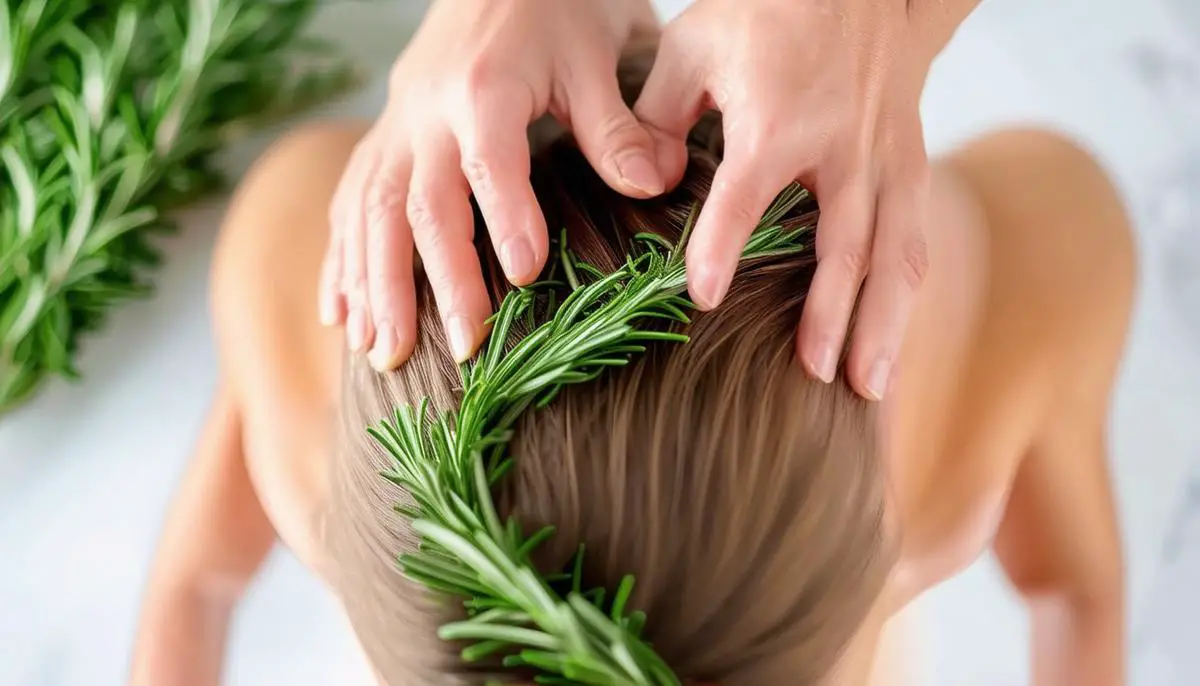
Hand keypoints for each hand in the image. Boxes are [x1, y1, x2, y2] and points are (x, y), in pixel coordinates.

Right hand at [322, 0, 662, 368]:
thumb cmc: (557, 9)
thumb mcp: (598, 56)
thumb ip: (616, 125)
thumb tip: (653, 183)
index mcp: (483, 87)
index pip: (489, 161)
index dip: (505, 218)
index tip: (524, 278)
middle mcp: (424, 110)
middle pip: (417, 201)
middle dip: (435, 280)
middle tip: (460, 348)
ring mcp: (394, 124)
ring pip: (369, 210)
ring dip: (374, 285)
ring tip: (382, 353)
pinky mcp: (382, 135)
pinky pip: (348, 201)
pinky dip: (340, 258)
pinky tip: (339, 312)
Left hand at [635, 0, 933, 399]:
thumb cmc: (766, 12)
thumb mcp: (694, 46)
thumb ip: (657, 116)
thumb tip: (645, 182)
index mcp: (779, 119)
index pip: (746, 194)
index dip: (722, 245)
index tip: (702, 297)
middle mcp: (842, 147)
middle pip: (841, 244)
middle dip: (831, 314)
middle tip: (815, 375)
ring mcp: (886, 158)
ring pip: (894, 253)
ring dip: (883, 322)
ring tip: (870, 387)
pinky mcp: (912, 164)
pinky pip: (915, 238)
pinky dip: (906, 294)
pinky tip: (894, 342)